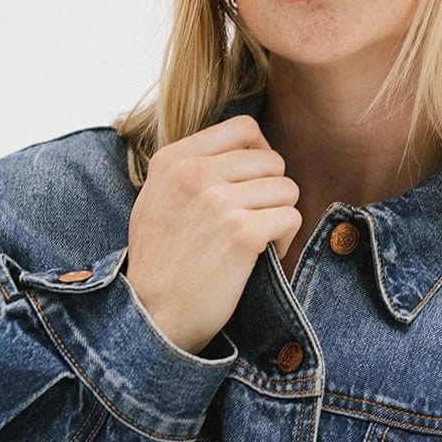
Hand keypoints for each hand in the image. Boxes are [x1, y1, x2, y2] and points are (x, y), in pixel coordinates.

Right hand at [125, 116, 301, 353]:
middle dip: (272, 193)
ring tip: (256, 240)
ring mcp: (219, 201)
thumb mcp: (158, 197)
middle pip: (272, 161)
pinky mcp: (243, 233)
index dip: (260, 154)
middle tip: (255, 220)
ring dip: (279, 216)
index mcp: (174, 159)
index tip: (253, 183)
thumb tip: (244, 147)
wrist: (150, 314)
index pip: (244, 127)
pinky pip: (291, 217)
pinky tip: (263, 255)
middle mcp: (195, 173)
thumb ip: (190, 167)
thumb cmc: (159, 260)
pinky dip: (285, 240)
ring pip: (287, 189)